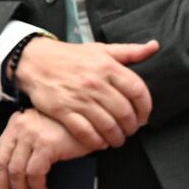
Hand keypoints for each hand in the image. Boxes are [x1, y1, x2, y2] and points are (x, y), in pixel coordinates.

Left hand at [0, 108, 90, 188]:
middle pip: (2, 164)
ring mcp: (31, 135)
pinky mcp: (46, 144)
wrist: (93, 120)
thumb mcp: (42, 132)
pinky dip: (36, 186)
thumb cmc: (68, 128)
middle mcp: (19, 128)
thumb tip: (18, 176)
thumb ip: (28, 145)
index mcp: (15, 125)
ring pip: (16, 171)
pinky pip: (34, 172)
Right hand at [13, 37, 158, 150]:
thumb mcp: (101, 50)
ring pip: (107, 125)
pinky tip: (99, 142)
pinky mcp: (62, 110)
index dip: (145, 108)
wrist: (34, 60)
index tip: (144, 116)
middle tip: (130, 130)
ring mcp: (78, 98)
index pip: (137, 91)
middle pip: (124, 112)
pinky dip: (96, 141)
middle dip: (131, 127)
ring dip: (116, 137)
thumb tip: (154, 46)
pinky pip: (85, 132)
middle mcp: (94, 82)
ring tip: (117, 139)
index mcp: (107, 66)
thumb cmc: (70, 57)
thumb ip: (130, 52)